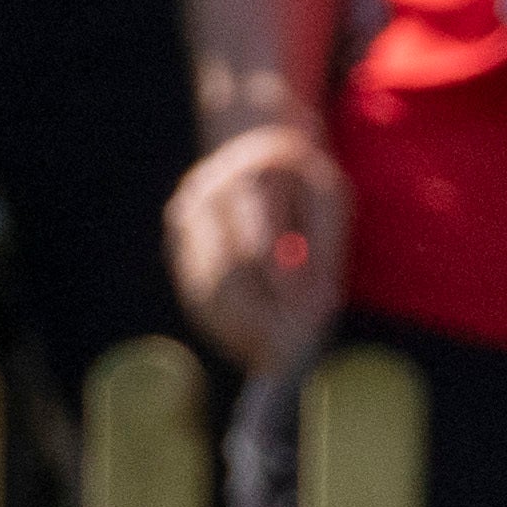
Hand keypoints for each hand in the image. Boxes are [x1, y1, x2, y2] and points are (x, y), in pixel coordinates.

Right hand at [168, 116, 346, 374]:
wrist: (254, 146)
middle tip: (289, 359)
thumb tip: (311, 303)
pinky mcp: (176, 245)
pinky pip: (196, 296)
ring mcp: (184, 220)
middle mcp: (205, 195)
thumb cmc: (305, 184)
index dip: (283, 295)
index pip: (260, 248)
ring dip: (239, 333)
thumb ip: (323, 247)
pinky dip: (223, 327)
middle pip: (227, 276)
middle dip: (260, 323)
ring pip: (206, 292)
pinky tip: (250, 346)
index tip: (306, 329)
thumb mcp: (331, 201)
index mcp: (249, 176)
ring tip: (274, 360)